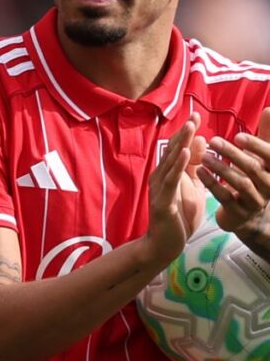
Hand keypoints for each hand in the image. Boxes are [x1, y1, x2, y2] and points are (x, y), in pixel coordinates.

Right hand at [145, 112, 206, 263]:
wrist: (164, 245)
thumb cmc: (178, 218)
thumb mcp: (192, 188)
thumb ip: (194, 167)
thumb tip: (200, 142)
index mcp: (167, 174)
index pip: (177, 148)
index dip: (186, 132)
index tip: (196, 115)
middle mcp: (160, 177)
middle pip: (172, 150)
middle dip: (184, 133)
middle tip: (194, 116)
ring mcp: (159, 188)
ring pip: (171, 162)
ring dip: (181, 143)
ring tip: (190, 128)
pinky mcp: (162, 201)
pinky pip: (171, 180)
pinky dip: (178, 165)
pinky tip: (185, 153)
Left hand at [200, 108, 269, 256]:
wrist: (248, 214)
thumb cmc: (253, 177)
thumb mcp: (261, 156)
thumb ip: (266, 134)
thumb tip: (269, 108)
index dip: (256, 146)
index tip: (239, 136)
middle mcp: (269, 186)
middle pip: (253, 169)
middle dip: (233, 154)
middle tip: (214, 141)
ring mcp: (255, 201)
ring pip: (239, 183)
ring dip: (221, 168)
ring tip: (204, 156)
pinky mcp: (238, 213)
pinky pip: (225, 197)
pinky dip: (212, 183)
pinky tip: (199, 171)